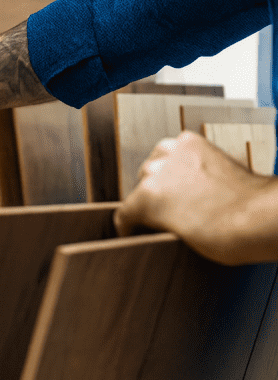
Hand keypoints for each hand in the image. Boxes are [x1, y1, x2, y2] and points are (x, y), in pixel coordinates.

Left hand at [115, 130, 273, 264]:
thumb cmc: (251, 204)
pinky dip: (128, 229)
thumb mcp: (224, 173)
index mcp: (188, 142)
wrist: (256, 218)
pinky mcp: (146, 200)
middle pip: (147, 174)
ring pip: (137, 194)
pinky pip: (124, 217)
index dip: (167, 182)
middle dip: (157, 192)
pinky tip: (134, 237)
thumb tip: (189, 191)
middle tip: (171, 214)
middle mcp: (168, 153)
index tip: (172, 197)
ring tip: (162, 228)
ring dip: (146, 210)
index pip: (163, 160)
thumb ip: (200, 175)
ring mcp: (156, 175)